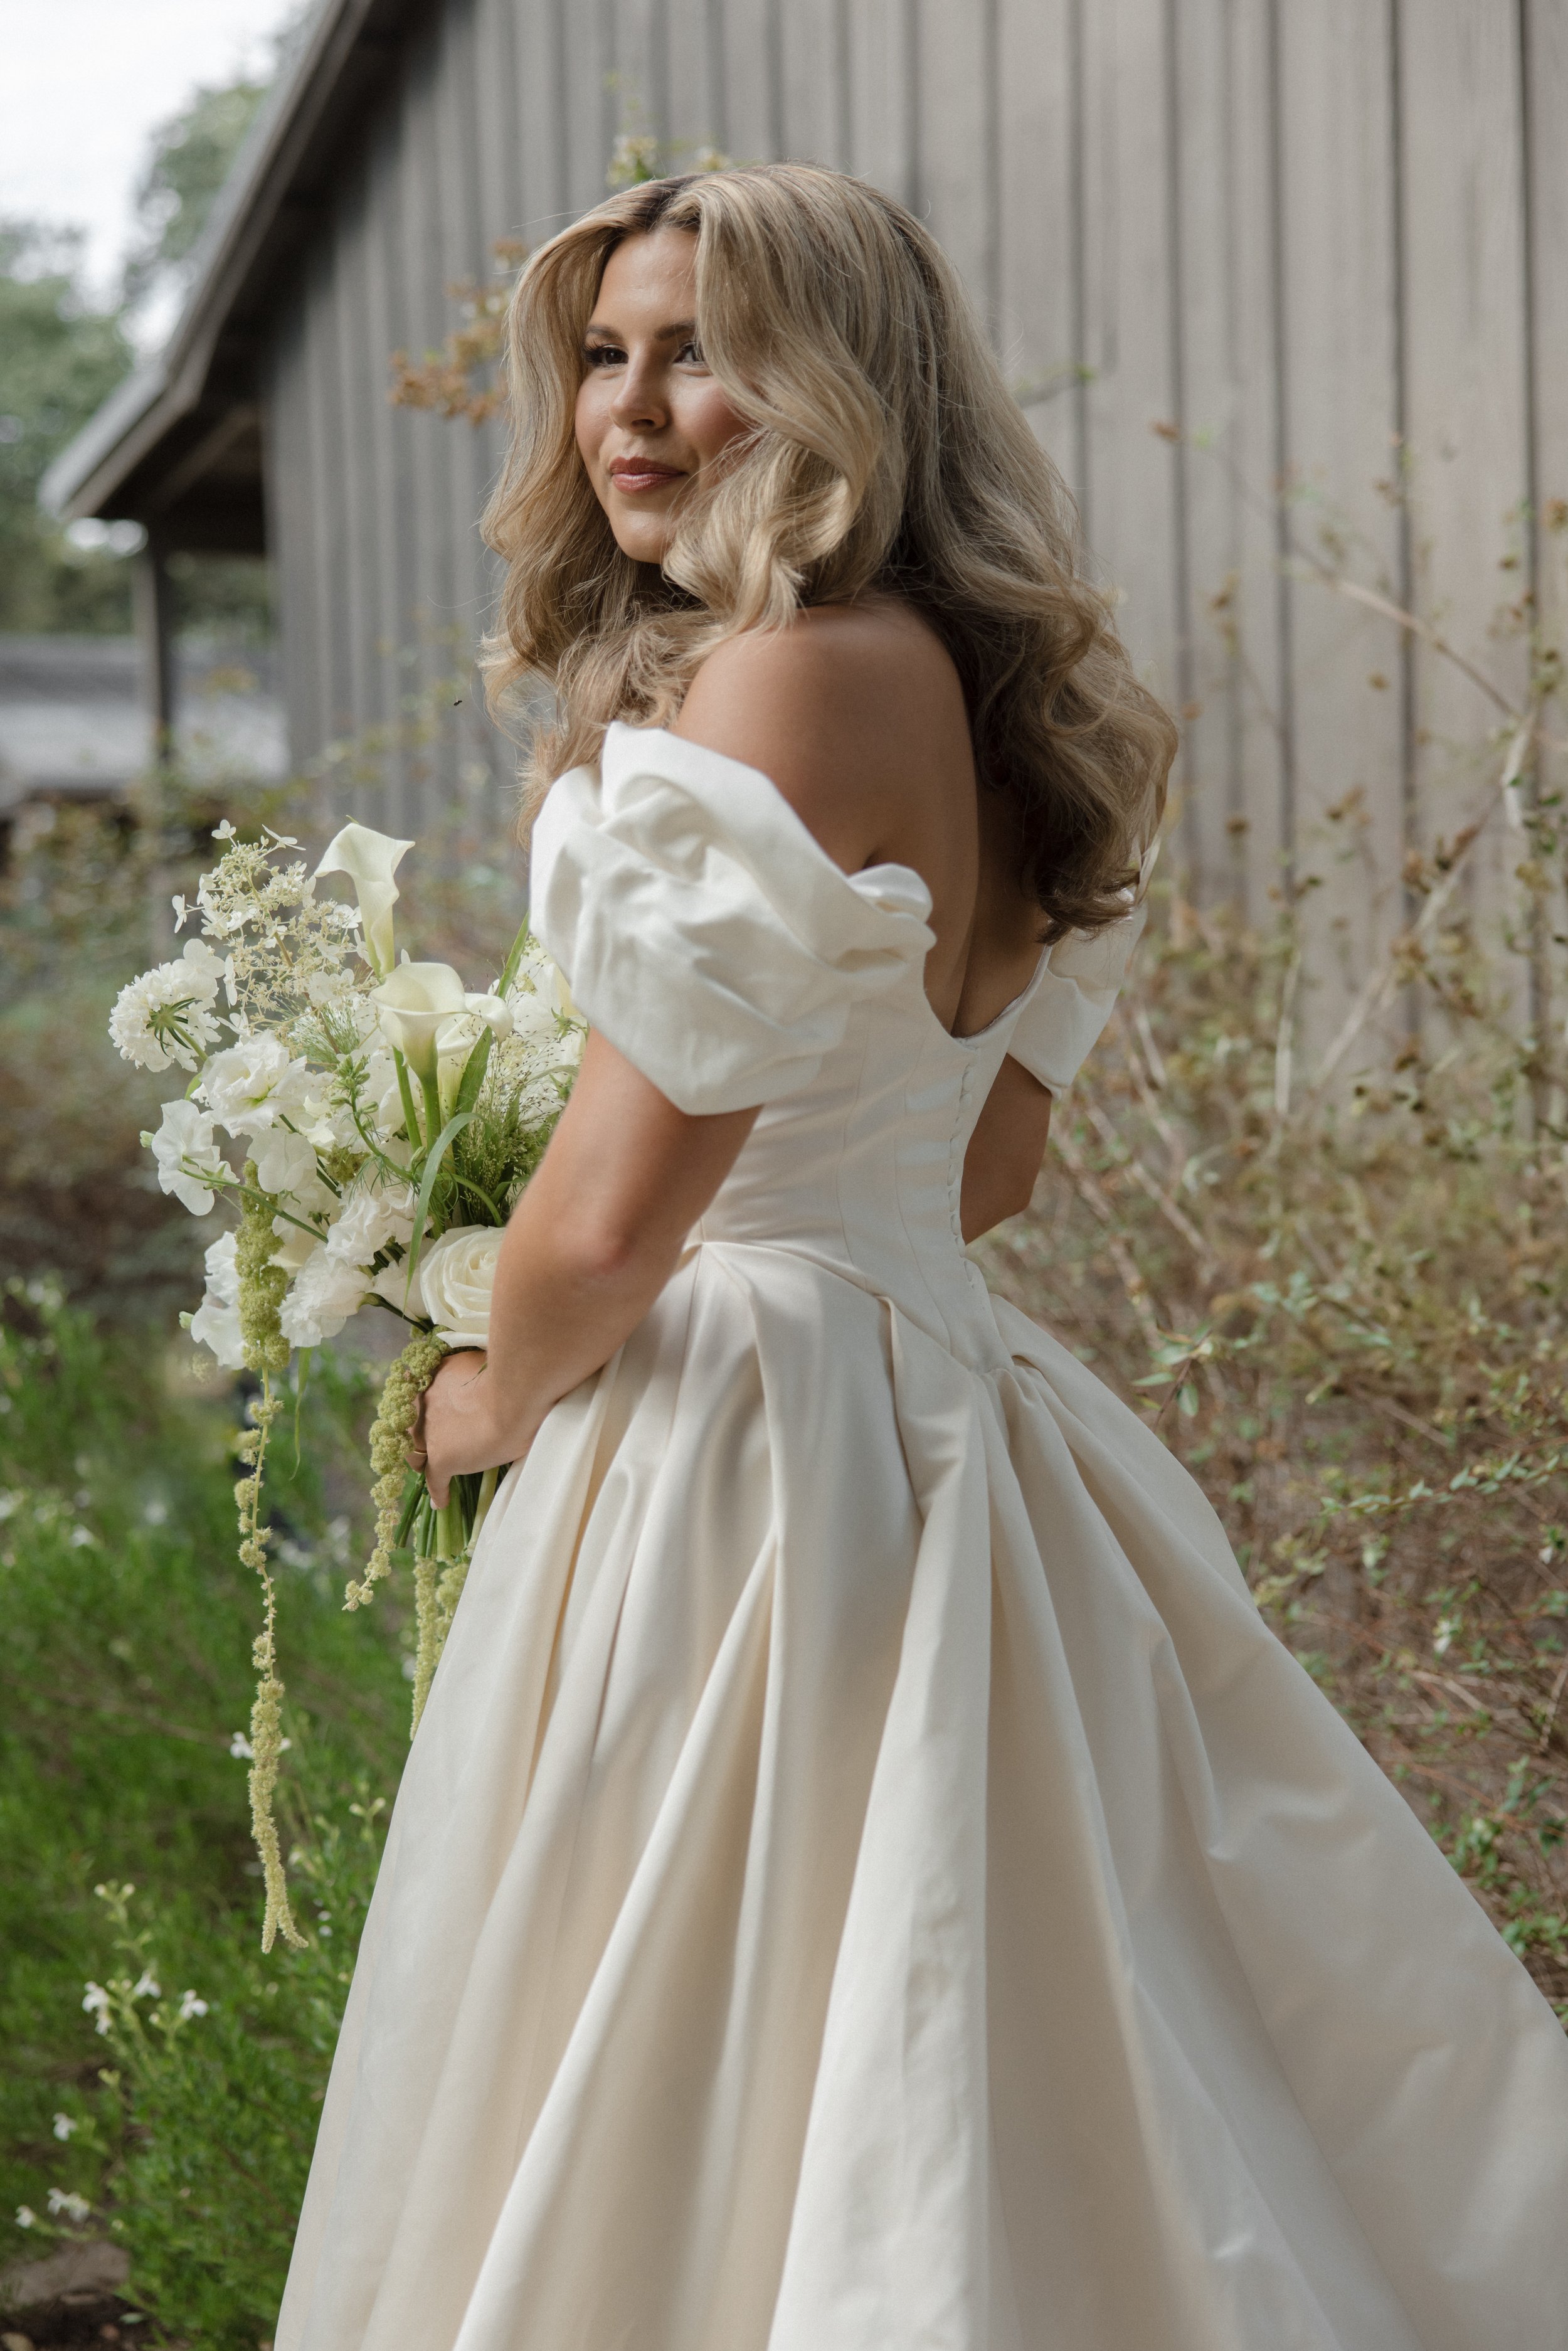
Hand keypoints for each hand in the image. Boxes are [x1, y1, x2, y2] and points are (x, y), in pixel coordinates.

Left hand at [409, 1350, 510, 1505]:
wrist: (514, 1394)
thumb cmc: (509, 1372)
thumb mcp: (482, 1363)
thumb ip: (472, 1371)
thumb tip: (479, 1374)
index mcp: (435, 1377)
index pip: (420, 1396)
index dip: (426, 1407)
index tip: (434, 1411)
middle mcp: (425, 1403)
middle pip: (412, 1425)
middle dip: (419, 1433)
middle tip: (432, 1440)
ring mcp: (431, 1433)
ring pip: (417, 1453)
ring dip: (423, 1460)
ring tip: (430, 1470)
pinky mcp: (442, 1458)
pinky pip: (435, 1480)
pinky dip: (438, 1492)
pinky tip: (441, 1501)